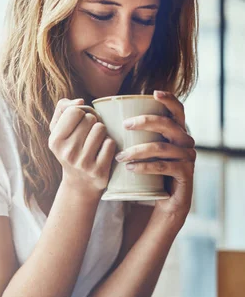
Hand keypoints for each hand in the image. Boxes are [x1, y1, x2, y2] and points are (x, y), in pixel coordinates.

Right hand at [49, 98, 115, 195]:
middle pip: (90, 119)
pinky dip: (109, 145)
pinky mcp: (98, 171)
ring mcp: (83, 163)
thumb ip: (62, 108)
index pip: (75, 111)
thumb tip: (80, 101)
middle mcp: (67, 152)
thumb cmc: (69, 149)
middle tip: (88, 134)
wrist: (79, 183)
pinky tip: (102, 152)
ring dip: (102, 133)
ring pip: (101, 129)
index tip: (80, 122)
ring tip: (95, 142)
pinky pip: (110, 144)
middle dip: (92, 122)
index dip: (81, 113)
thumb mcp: (58, 130)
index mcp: (55, 141)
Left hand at [114, 90, 195, 220]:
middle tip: (124, 125)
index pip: (177, 110)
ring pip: (161, 148)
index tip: (153, 92)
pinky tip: (130, 169)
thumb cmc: (149, 174)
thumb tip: (109, 119)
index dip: (169, 99)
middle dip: (145, 122)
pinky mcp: (185, 174)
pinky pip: (164, 166)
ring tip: (120, 156)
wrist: (163, 204)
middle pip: (168, 125)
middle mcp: (186, 142)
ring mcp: (188, 158)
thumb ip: (136, 137)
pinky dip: (145, 167)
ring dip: (138, 150)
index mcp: (177, 133)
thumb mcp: (143, 153)